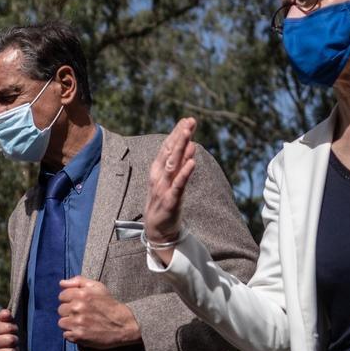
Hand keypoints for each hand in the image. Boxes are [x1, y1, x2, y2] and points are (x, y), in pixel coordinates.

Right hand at [0, 310, 18, 350]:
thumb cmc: (0, 335)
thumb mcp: (1, 323)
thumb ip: (4, 316)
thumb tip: (7, 314)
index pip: (9, 327)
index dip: (14, 328)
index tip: (13, 330)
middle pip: (11, 340)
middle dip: (16, 341)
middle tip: (13, 342)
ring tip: (12, 350)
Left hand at [57, 277, 140, 348]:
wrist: (124, 325)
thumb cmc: (110, 305)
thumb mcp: (98, 287)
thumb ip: (78, 281)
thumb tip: (61, 283)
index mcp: (81, 294)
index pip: (62, 296)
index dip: (69, 300)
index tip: (79, 304)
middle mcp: (77, 307)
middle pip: (60, 310)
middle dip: (69, 312)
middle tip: (81, 314)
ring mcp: (77, 322)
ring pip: (62, 323)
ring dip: (69, 324)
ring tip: (82, 323)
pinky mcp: (79, 336)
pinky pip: (66, 335)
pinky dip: (72, 334)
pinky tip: (83, 331)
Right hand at [145, 117, 197, 245]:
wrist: (157, 230)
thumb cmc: (164, 203)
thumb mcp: (170, 181)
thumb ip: (180, 164)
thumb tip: (191, 145)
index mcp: (157, 171)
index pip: (166, 148)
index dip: (176, 134)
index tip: (185, 120)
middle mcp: (159, 177)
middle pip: (169, 153)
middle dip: (179, 136)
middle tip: (189, 121)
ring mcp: (163, 188)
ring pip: (172, 165)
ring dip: (180, 149)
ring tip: (189, 134)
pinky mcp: (170, 201)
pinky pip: (179, 185)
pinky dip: (185, 173)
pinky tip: (192, 162)